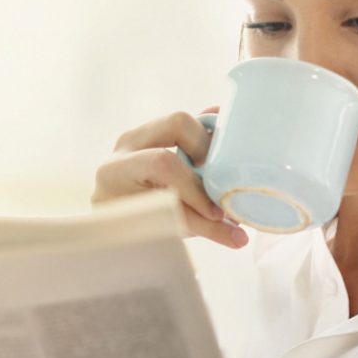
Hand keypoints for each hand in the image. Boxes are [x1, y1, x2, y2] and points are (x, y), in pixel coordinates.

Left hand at [92, 109, 248, 248]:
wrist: (116, 219)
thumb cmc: (136, 227)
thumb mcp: (164, 229)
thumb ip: (201, 228)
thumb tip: (241, 237)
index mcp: (118, 169)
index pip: (162, 163)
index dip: (193, 186)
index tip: (214, 211)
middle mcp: (127, 144)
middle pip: (174, 124)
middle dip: (204, 148)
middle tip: (218, 175)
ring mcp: (141, 134)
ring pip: (181, 121)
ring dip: (207, 141)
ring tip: (220, 167)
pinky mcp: (157, 131)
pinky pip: (186, 124)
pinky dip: (207, 131)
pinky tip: (224, 142)